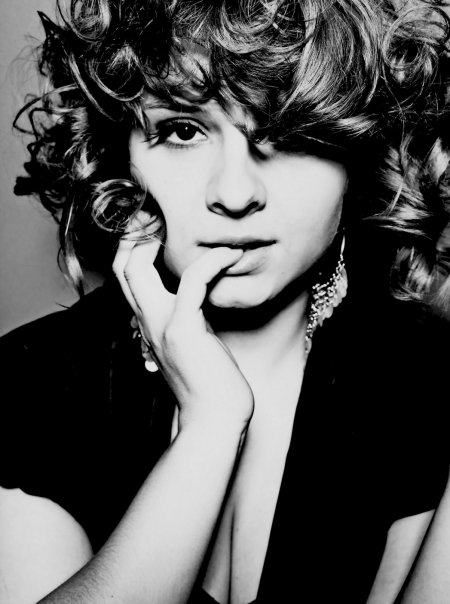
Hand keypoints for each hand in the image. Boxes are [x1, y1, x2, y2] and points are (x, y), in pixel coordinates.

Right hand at [113, 215, 253, 433]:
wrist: (214, 417)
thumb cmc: (209, 380)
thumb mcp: (192, 341)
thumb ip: (186, 317)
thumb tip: (196, 295)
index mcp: (149, 322)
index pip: (126, 276)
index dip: (134, 246)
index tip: (156, 224)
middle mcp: (147, 321)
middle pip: (120, 266)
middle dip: (134, 233)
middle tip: (162, 213)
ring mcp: (162, 324)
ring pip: (137, 269)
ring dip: (159, 239)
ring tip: (192, 225)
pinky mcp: (184, 329)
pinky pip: (191, 282)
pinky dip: (211, 262)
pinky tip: (231, 254)